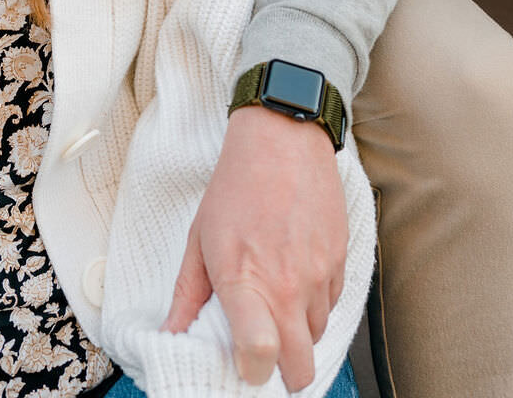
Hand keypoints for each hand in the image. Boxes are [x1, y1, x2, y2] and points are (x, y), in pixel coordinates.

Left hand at [163, 104, 347, 390]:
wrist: (282, 140)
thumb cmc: (235, 187)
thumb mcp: (200, 238)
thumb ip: (187, 294)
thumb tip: (171, 335)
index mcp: (245, 280)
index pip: (260, 355)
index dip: (253, 373)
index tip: (244, 366)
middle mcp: (287, 285)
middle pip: (301, 368)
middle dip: (284, 373)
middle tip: (263, 354)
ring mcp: (319, 275)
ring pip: (317, 336)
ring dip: (299, 333)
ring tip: (276, 303)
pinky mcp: (341, 261)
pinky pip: (332, 305)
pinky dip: (315, 304)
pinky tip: (295, 279)